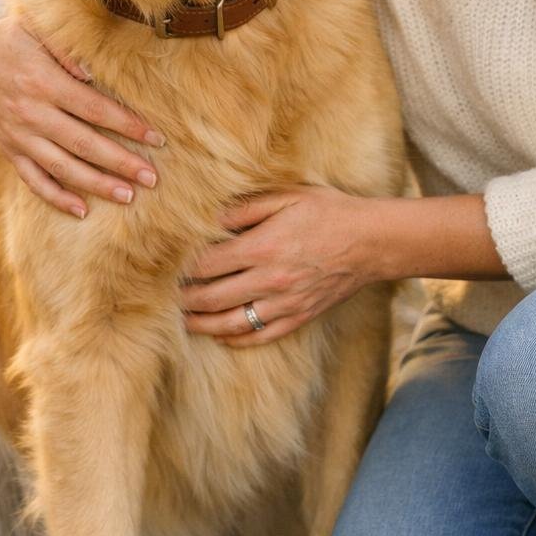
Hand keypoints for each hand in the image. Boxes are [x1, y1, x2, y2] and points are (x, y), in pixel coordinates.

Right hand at [0, 16, 164, 217]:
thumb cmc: (12, 39)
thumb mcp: (35, 28)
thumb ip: (66, 48)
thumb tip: (92, 72)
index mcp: (45, 83)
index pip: (94, 109)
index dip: (127, 125)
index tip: (156, 138)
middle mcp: (33, 114)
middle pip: (84, 144)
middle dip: (121, 163)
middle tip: (152, 178)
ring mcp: (20, 137)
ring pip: (62, 168)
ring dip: (96, 185)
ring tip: (128, 196)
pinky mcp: (10, 150)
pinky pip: (33, 180)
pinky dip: (56, 197)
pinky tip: (82, 211)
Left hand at [179, 185, 377, 346]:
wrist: (372, 241)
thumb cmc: (329, 211)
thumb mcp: (288, 196)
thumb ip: (246, 208)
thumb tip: (209, 217)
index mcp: (263, 246)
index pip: (208, 264)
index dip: (182, 268)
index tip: (166, 266)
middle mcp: (269, 279)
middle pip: (211, 297)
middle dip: (183, 298)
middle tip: (163, 296)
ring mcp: (284, 303)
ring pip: (230, 323)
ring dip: (200, 324)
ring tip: (181, 320)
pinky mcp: (298, 317)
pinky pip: (260, 336)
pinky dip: (235, 338)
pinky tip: (220, 334)